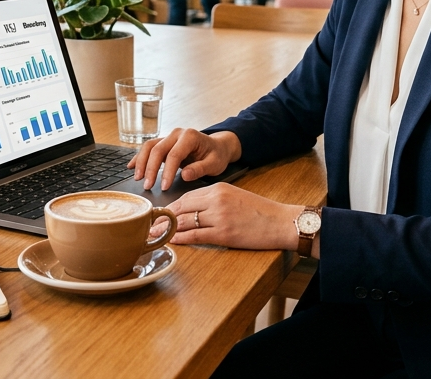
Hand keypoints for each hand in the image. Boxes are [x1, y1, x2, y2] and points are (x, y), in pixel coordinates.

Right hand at [128, 128, 240, 190]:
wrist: (217, 147)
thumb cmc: (216, 155)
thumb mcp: (214, 164)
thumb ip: (200, 169)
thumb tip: (185, 175)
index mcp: (190, 136)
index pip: (174, 155)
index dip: (167, 172)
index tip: (164, 187)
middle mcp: (177, 134)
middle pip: (157, 149)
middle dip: (150, 169)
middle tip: (148, 186)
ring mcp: (169, 137)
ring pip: (149, 147)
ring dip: (141, 163)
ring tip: (138, 179)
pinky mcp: (164, 143)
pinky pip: (148, 148)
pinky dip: (139, 157)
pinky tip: (131, 167)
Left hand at [156, 183, 304, 249]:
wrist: (281, 222)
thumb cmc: (260, 211)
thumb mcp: (235, 196)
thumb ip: (214, 200)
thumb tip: (192, 210)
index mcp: (218, 188)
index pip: (186, 197)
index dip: (169, 207)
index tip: (158, 214)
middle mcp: (216, 200)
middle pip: (181, 208)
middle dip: (163, 218)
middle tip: (149, 226)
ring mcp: (219, 217)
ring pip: (185, 222)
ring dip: (167, 230)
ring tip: (154, 236)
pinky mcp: (224, 234)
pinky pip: (196, 236)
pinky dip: (181, 239)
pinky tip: (171, 242)